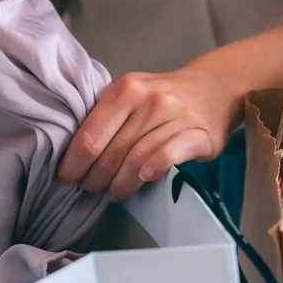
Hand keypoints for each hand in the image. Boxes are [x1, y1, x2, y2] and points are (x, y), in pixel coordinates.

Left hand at [57, 65, 235, 201]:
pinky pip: (169, 155)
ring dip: (121, 183)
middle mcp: (149, 100)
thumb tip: (73, 153)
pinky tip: (145, 179)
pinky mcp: (199, 134)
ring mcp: (176, 116)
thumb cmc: (164, 98)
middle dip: (96, 177)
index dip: (75, 163)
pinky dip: (153, 170)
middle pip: (112, 152)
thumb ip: (106, 116)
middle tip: (90, 189)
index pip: (90, 135)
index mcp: (126, 89)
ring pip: (137, 159)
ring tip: (114, 192)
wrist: (214, 89)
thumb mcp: (132, 93)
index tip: (67, 177)